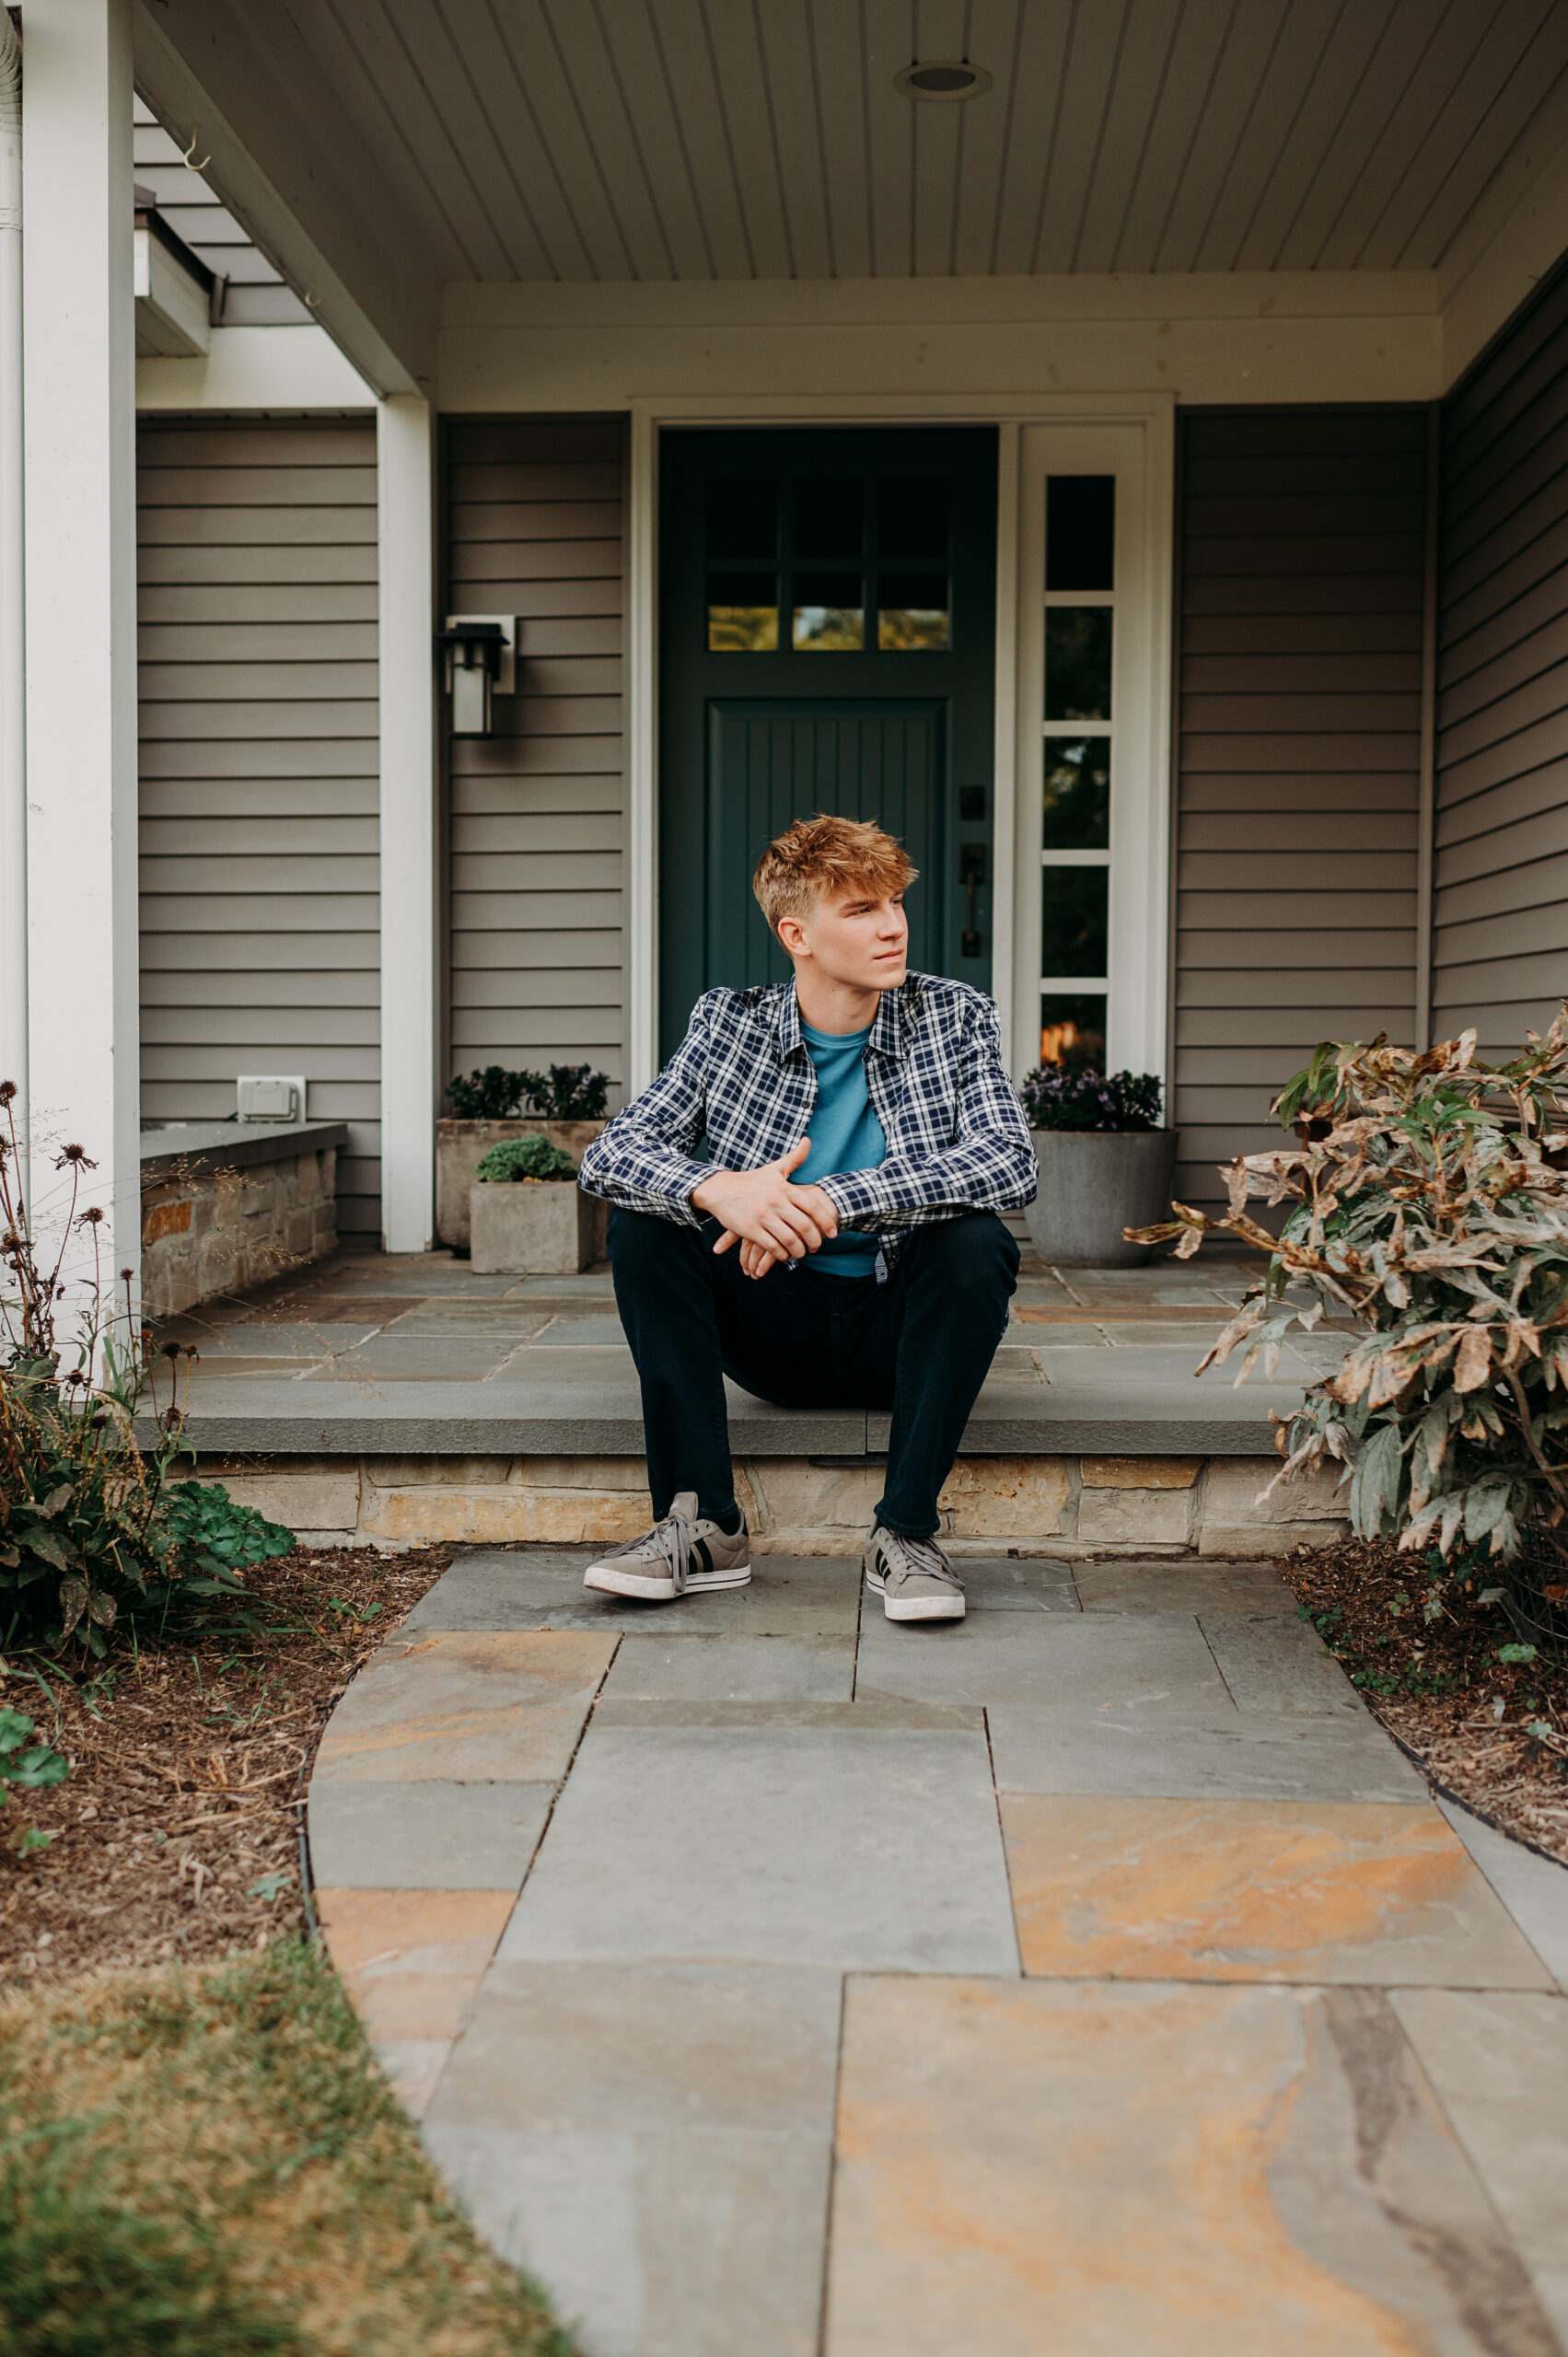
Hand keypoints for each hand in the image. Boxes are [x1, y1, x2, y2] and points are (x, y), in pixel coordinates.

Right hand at [691, 1140, 838, 1268]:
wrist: (719, 1189)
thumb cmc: (751, 1181)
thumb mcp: (773, 1168)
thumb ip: (794, 1158)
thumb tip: (808, 1141)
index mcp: (784, 1188)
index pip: (813, 1207)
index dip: (826, 1222)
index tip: (833, 1232)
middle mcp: (775, 1201)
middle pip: (804, 1226)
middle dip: (815, 1240)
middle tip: (817, 1247)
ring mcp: (762, 1216)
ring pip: (789, 1239)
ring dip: (799, 1250)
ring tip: (801, 1253)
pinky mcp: (750, 1229)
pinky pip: (772, 1246)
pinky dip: (781, 1254)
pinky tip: (784, 1255)